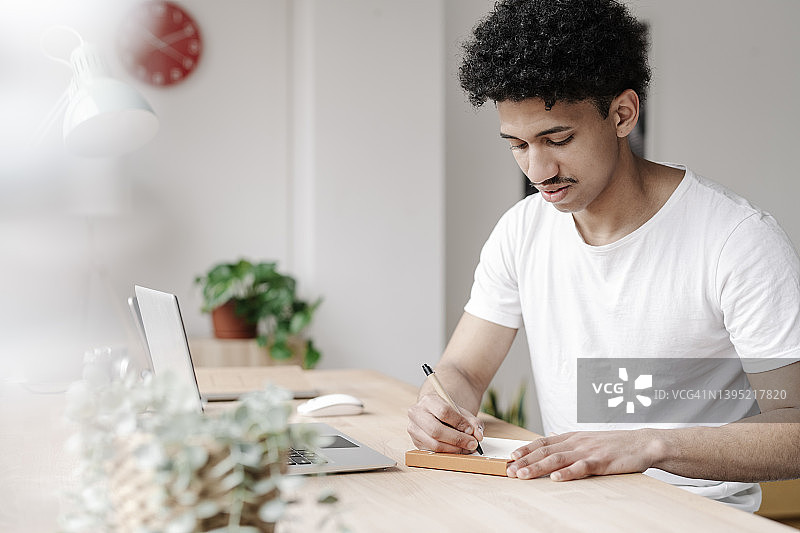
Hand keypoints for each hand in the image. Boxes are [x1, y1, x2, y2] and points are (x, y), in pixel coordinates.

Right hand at [407, 393, 483, 453]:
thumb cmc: (448, 412)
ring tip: (466, 448)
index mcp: (428, 400)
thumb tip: (478, 436)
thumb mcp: (461, 412)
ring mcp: (413, 429)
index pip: (443, 412)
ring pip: (434, 444)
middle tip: (472, 443)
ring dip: (454, 449)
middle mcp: (416, 414)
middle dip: (457, 439)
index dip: (459, 423)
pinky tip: (457, 450)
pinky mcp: (416, 442)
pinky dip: (447, 453)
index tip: (471, 430)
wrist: (434, 412)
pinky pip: (433, 452)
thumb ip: (472, 422)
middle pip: (436, 430)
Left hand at [507, 429, 662, 480]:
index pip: (543, 442)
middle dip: (525, 461)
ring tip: (523, 475)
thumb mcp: (588, 438)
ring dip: (538, 468)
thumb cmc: (615, 443)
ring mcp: (588, 451)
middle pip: (545, 451)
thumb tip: (552, 436)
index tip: (510, 456)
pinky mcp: (601, 461)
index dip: (526, 449)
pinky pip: (581, 467)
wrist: (642, 443)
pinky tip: (555, 478)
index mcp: (572, 437)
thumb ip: (569, 440)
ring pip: (557, 459)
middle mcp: (576, 442)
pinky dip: (567, 473)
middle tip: (509, 470)